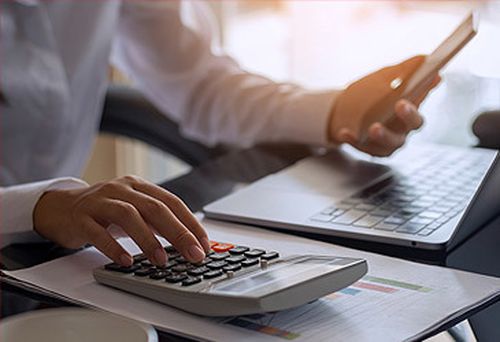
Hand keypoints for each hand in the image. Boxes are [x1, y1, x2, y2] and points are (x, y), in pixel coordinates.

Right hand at [33, 176, 210, 265]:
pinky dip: (113, 247)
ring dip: (148, 240)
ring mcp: (100, 201)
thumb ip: (157, 222)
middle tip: (193, 254)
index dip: (190, 223)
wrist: (62, 208)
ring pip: (129, 215)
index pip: (172, 202)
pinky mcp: (81, 217)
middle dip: (178, 233)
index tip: (204, 245)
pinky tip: (125, 261)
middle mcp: (122, 189)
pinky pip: (98, 232)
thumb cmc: (105, 212)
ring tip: (161, 260)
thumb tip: (188, 243)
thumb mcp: (134, 210)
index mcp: (140, 186)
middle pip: (155, 208)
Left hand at [328, 55, 440, 156]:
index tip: (432, 76)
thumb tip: (423, 58)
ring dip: (383, 135)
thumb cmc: (370, 93)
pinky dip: (354, 140)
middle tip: (401, 104)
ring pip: (392, 142)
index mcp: (411, 106)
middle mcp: (404, 126)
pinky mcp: (371, 150)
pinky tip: (344, 133)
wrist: (343, 110)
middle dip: (409, 114)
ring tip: (374, 127)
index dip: (427, 88)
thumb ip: (403, 70)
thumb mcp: (384, 77)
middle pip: (413, 124)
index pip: (423, 96)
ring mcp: (389, 141)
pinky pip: (364, 147)